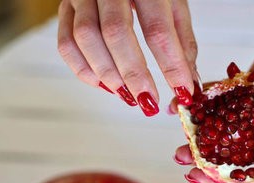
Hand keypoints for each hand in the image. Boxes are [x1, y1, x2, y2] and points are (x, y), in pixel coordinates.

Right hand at [57, 0, 197, 116]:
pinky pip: (66, 43)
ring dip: (108, 75)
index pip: (158, 29)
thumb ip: (182, 43)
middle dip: (134, 75)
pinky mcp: (65, 6)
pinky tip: (105, 85)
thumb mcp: (175, 5)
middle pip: (117, 33)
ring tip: (128, 97)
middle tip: (149, 102)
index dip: (171, 65)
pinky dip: (83, 70)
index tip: (181, 92)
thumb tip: (187, 85)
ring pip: (86, 38)